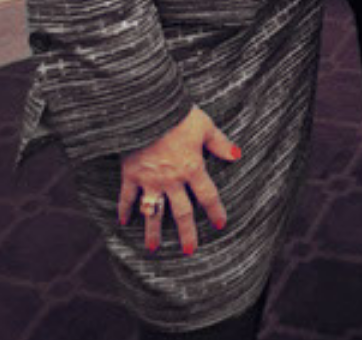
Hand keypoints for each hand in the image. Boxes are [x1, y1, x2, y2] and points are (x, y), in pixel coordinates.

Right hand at [117, 105, 240, 255]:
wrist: (147, 110)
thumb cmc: (179, 115)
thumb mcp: (205, 126)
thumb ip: (220, 143)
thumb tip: (237, 155)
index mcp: (192, 168)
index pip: (208, 195)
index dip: (215, 211)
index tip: (220, 225)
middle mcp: (171, 180)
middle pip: (182, 212)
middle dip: (186, 233)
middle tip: (189, 251)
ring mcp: (149, 180)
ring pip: (153, 211)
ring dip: (153, 231)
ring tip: (152, 248)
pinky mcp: (130, 175)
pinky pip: (126, 197)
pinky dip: (124, 210)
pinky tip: (123, 222)